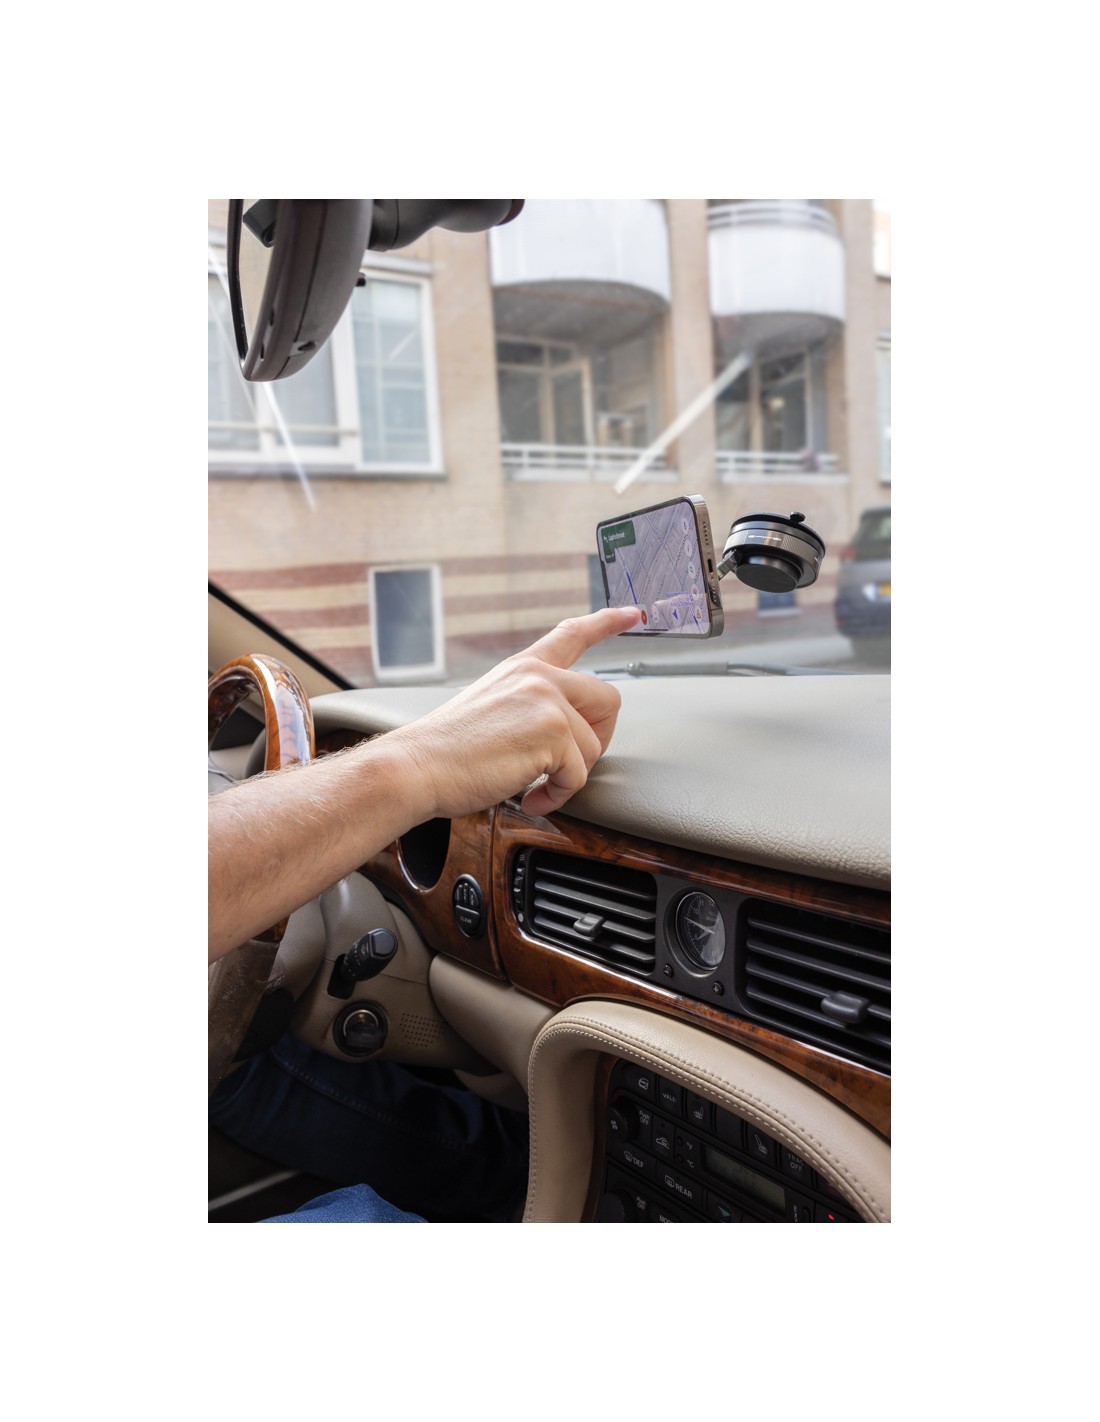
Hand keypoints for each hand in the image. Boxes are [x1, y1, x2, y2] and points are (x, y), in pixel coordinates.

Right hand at [388, 605, 641, 819]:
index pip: (573, 634)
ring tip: (532, 786)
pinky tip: (529, 797)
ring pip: (594, 747)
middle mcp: (540, 676)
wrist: (416, 767)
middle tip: (566, 765)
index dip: (608, 622)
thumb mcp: (492, 707)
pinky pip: (578, 775)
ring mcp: (548, 701)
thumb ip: (531, 705)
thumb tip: (566, 732)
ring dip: (568, 777)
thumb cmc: (446, 750)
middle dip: (598, 739)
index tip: (633, 613)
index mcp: (523, 667)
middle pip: (608, 701)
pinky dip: (557, 796)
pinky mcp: (552, 732)